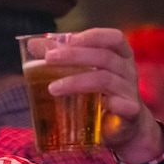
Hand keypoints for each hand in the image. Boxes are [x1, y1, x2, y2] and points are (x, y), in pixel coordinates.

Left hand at [44, 28, 163, 163]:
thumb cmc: (102, 93)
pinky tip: (91, 106)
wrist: (124, 127)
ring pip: (105, 80)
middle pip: (104, 57)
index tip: (68, 39)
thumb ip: (63, 56)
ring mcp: (130, 91)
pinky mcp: (130, 112)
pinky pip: (121, 105)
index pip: (113, 38)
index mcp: (120, 56)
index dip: (93, 36)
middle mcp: (128, 70)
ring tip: (53, 88)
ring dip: (76, 81)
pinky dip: (108, 104)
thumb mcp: (86, 72)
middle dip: (75, 55)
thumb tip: (33, 44)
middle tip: (49, 58)